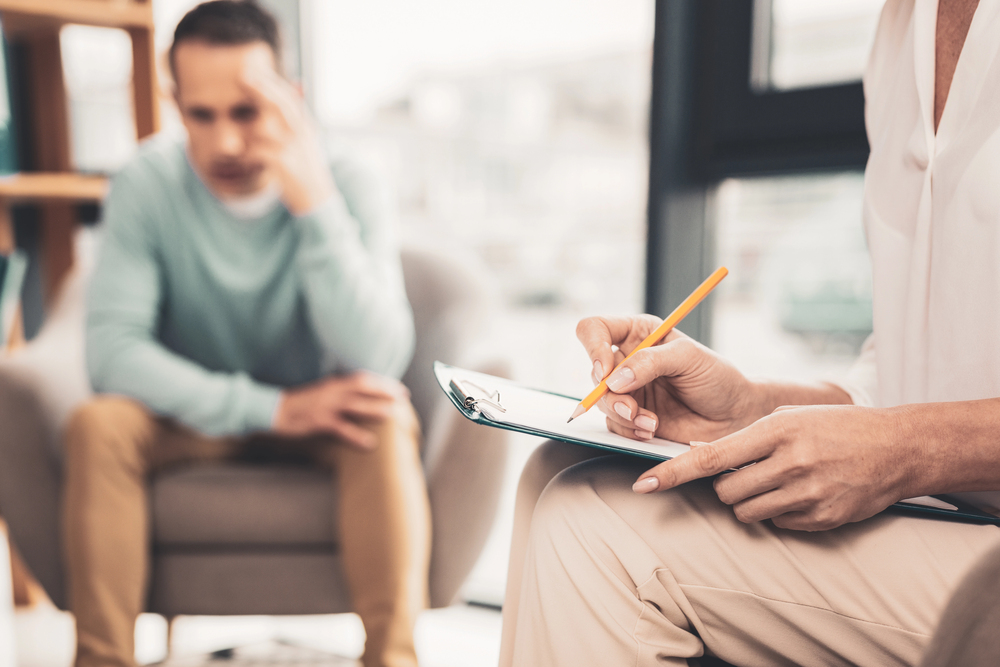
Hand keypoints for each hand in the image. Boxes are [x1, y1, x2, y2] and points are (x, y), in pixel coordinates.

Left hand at [239, 51, 335, 214]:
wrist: (317, 199)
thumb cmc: (305, 169)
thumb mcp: (305, 140)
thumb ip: (295, 116)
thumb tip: (295, 85)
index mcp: (306, 126)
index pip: (289, 97)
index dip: (271, 83)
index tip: (252, 71)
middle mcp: (302, 134)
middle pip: (280, 104)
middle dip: (260, 89)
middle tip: (242, 76)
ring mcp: (294, 148)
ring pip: (263, 128)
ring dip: (248, 133)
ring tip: (243, 145)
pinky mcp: (285, 164)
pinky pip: (256, 151)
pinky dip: (246, 154)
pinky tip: (244, 160)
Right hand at [273, 372, 408, 448]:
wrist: (274, 410)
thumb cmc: (301, 403)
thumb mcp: (323, 393)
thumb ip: (340, 392)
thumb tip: (360, 396)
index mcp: (334, 383)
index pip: (363, 378)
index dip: (382, 381)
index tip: (399, 388)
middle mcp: (332, 391)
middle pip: (363, 387)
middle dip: (384, 390)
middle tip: (403, 397)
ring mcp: (325, 405)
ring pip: (355, 405)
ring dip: (375, 408)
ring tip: (393, 414)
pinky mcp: (318, 421)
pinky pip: (341, 428)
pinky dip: (357, 435)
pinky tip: (370, 443)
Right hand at [576, 315, 764, 442]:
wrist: (734, 416)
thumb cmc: (717, 378)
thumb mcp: (688, 358)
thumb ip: (650, 361)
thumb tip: (614, 379)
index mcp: (638, 334)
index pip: (595, 329)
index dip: (593, 348)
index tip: (605, 371)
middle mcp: (628, 360)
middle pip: (593, 371)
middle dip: (610, 394)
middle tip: (632, 408)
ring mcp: (628, 390)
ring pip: (600, 401)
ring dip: (622, 415)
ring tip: (650, 423)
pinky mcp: (631, 417)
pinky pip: (613, 424)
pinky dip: (629, 430)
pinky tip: (651, 430)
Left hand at [633, 404, 915, 530]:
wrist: (897, 448)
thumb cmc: (835, 427)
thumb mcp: (789, 418)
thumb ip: (746, 437)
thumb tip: (700, 456)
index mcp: (776, 431)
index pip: (711, 457)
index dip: (673, 473)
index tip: (643, 484)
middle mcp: (791, 464)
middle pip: (726, 491)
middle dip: (726, 485)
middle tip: (748, 471)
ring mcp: (808, 494)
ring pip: (747, 512)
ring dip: (749, 500)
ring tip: (776, 480)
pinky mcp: (822, 519)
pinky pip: (777, 524)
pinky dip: (778, 512)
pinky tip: (800, 492)